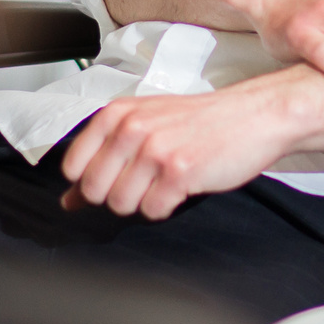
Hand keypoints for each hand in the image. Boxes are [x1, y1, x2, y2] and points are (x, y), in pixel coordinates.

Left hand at [57, 81, 294, 219]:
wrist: (254, 115)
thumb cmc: (201, 121)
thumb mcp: (145, 126)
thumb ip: (104, 159)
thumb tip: (69, 200)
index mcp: (118, 113)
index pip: (72, 166)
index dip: (92, 181)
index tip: (115, 175)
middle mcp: (132, 128)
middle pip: (95, 190)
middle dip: (118, 194)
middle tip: (146, 179)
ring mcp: (155, 149)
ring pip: (121, 204)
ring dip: (145, 201)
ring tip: (166, 179)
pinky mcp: (179, 172)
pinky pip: (153, 211)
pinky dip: (167, 206)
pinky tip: (182, 186)